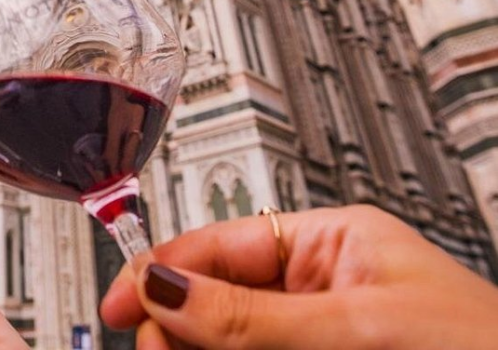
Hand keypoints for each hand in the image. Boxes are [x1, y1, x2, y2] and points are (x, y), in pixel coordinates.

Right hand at [101, 204, 497, 349]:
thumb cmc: (483, 349)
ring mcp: (322, 340)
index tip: (121, 307)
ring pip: (229, 345)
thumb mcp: (360, 328)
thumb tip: (166, 287)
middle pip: (215, 302)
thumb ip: (254, 315)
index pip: (222, 244)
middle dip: (179, 328)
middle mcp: (321, 292)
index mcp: (333, 245)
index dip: (162, 270)